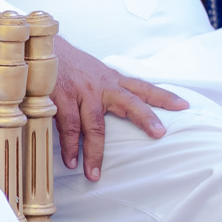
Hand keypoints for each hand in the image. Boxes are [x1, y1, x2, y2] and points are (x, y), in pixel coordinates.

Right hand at [51, 37, 184, 181]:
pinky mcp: (59, 97)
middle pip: (128, 102)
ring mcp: (80, 92)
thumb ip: (106, 88)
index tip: (184, 105)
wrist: (37, 48)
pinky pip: (66, 126)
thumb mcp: (92, 72)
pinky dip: (68, 146)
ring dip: (93, 151)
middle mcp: (99, 85)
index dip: (163, 96)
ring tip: (93, 172)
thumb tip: (122, 108)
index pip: (142, 87)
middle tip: (159, 134)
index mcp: (110, 80)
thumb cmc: (67, 64)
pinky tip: (70, 160)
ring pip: (93, 125)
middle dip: (146, 118)